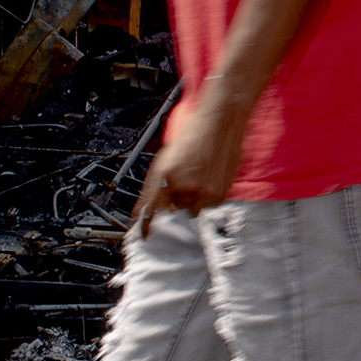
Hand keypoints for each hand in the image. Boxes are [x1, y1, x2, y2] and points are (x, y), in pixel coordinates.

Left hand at [133, 92, 249, 230]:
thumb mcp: (165, 159)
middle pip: (174, 209)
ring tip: (199, 177)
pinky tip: (210, 178)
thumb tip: (140, 211)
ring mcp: (202, 191)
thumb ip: (153, 186)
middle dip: (176, 199)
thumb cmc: (192, 137)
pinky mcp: (218, 194)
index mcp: (166, 175)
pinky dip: (207, 197)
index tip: (144, 237)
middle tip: (185, 179)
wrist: (219, 124)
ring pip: (191, 209)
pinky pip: (208, 206)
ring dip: (192, 199)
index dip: (146, 226)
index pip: (152, 209)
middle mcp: (183, 186)